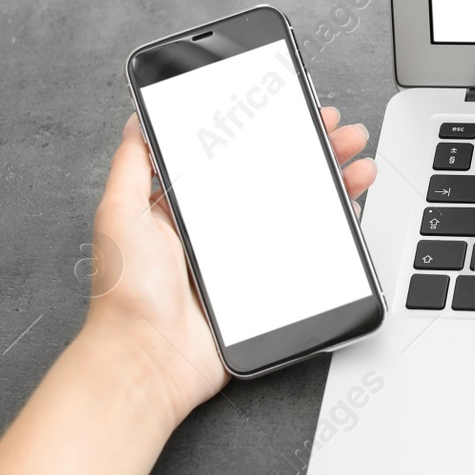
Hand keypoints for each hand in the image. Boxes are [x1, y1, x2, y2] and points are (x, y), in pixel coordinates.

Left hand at [83, 108, 376, 427]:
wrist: (148, 362)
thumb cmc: (127, 296)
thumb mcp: (118, 216)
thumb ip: (130, 167)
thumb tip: (136, 122)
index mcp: (188, 208)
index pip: (238, 157)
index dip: (271, 133)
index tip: (295, 113)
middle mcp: (222, 228)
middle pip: (279, 177)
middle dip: (315, 150)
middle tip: (339, 132)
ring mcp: (248, 257)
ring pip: (302, 208)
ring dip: (333, 181)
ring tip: (356, 164)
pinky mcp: (269, 285)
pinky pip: (309, 250)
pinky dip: (334, 226)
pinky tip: (349, 207)